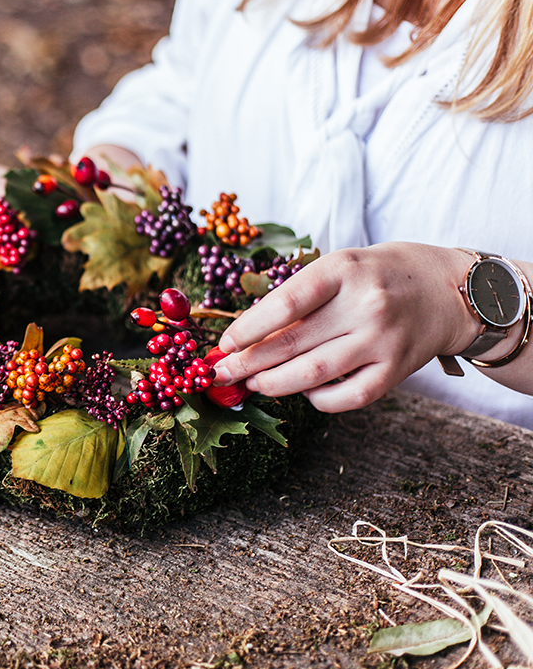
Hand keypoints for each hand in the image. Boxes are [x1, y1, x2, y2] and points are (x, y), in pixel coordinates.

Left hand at [209, 243, 475, 411]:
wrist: (446, 290)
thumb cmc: (375, 276)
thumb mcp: (337, 269)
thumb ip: (297, 298)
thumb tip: (246, 337)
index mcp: (343, 271)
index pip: (285, 304)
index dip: (248, 329)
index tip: (223, 345)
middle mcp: (366, 304)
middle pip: (294, 342)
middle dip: (249, 362)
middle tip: (223, 373)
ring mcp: (384, 339)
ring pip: (315, 373)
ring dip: (275, 384)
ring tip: (253, 384)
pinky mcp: (397, 369)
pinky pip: (349, 396)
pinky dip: (318, 399)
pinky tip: (302, 392)